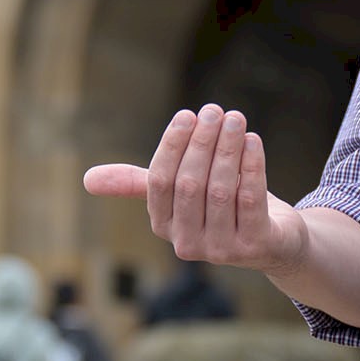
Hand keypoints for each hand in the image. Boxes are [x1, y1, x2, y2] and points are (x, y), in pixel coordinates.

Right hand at [83, 105, 310, 277]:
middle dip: (202, 142)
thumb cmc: (222, 207)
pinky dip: (252, 166)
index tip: (187, 115)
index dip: (172, 146)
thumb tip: (86, 179)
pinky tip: (253, 140)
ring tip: (236, 118)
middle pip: (189, 184)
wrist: (273, 241)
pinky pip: (250, 200)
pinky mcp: (254, 247)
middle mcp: (186, 243)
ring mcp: (220, 250)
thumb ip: (141, 182)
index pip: (160, 182)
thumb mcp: (181, 194)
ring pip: (220, 190)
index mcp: (163, 224)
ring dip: (227, 148)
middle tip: (215, 110)